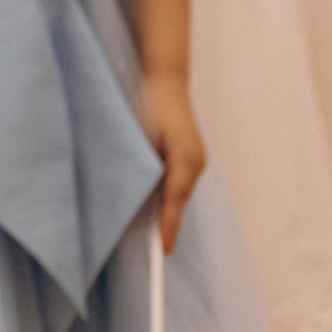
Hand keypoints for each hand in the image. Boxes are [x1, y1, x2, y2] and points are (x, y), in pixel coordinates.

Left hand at [140, 71, 204, 250]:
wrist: (165, 80)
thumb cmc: (152, 104)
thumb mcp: (145, 136)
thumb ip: (145, 166)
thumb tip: (137, 196)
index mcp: (186, 159)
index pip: (175, 200)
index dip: (169, 226)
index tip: (163, 249)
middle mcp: (194, 163)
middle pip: (178, 201)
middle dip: (167, 224)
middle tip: (155, 251)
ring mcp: (194, 160)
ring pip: (178, 194)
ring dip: (166, 212)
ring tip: (154, 237)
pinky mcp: (188, 157)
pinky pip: (177, 184)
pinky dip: (167, 198)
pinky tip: (154, 209)